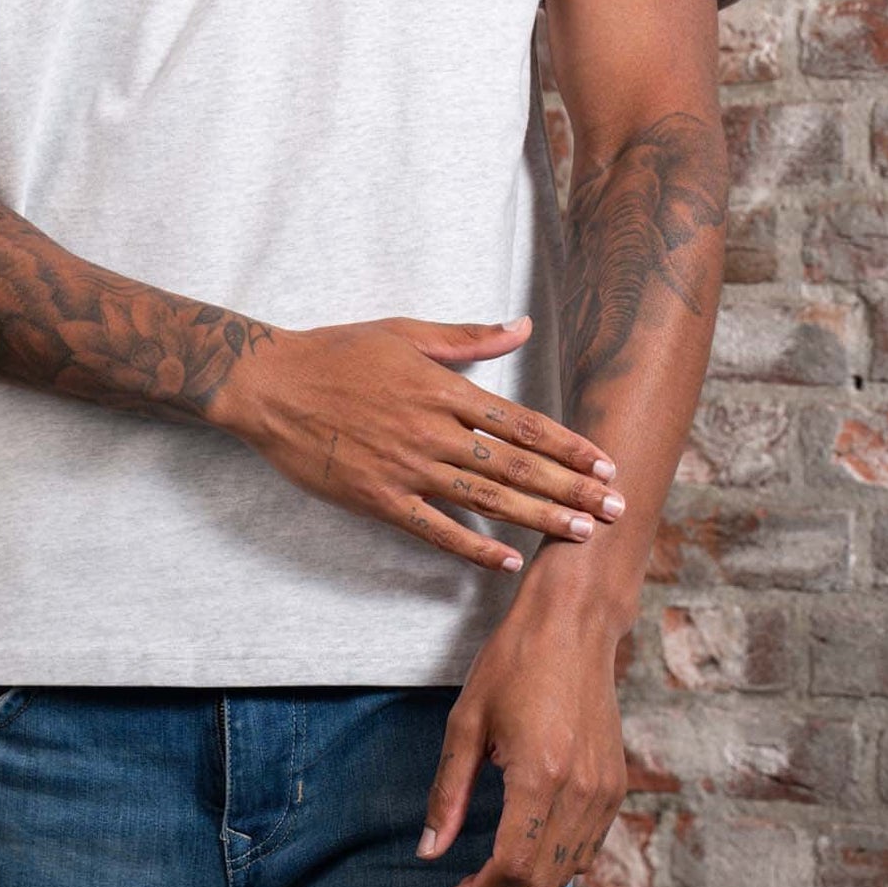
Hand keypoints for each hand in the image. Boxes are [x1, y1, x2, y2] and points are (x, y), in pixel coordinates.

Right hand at [211, 314, 624, 572]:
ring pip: (485, 498)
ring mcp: (406, 466)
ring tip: (582, 533)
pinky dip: (474, 547)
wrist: (271, 384)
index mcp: (441, 387)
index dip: (567, 445)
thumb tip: (523, 326)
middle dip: (571, 487)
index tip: (605, 463)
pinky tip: (508, 561)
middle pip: (515, 464)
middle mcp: (432, 429)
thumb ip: (468, 338)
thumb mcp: (405, 333)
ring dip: (538, 516)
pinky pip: (436, 529)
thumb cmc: (338, 351)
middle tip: (616, 509)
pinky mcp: (379, 498)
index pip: (519, 421)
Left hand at [418, 591, 627, 886]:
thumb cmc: (516, 659)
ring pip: (568, 871)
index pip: (510, 867)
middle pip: (541, 880)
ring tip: (491, 877)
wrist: (573, 623)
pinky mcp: (615, 784)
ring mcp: (604, 791)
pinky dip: (558, 863)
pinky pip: (588, 847)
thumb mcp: (466, 720)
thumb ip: (448, 791)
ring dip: (529, 885)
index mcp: (539, 775)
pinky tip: (528, 850)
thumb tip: (429, 849)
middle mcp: (580, 791)